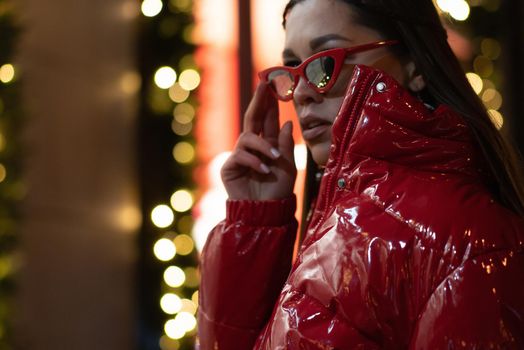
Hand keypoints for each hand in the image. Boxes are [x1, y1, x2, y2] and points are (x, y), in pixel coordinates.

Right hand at [221, 83, 295, 199]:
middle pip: (253, 118)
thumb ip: (286, 145)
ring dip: (263, 146)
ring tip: (274, 159)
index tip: (272, 84)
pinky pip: (241, 155)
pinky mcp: (230, 166)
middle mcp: (253, 146)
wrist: (265, 211)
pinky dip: (254, 161)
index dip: (269, 102)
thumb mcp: (288, 166)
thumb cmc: (278, 190)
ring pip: (248, 137)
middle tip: (264, 85)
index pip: (268, 119)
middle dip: (259, 102)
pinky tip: (264, 171)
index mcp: (268, 144)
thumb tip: (287, 122)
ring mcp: (240, 155)